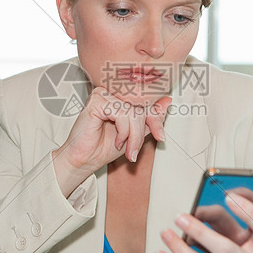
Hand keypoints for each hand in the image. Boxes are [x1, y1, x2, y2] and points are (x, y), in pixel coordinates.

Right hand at [52, 87, 170, 196]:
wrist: (84, 160)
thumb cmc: (104, 147)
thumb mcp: (135, 133)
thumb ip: (150, 118)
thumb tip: (167, 101)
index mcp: (119, 96)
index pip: (145, 102)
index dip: (156, 120)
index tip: (161, 137)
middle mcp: (111, 92)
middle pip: (140, 107)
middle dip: (142, 133)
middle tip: (135, 151)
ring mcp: (103, 94)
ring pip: (133, 112)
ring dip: (133, 136)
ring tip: (126, 149)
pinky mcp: (96, 101)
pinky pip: (122, 113)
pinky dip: (123, 131)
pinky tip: (116, 141)